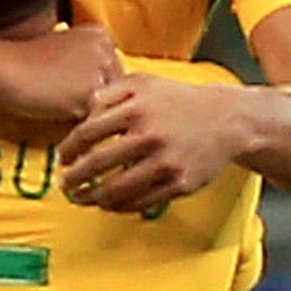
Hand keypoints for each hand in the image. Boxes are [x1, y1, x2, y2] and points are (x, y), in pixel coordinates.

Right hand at [0, 24, 120, 123]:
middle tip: (69, 102)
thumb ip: (90, 62)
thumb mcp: (65, 47)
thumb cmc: (27, 62)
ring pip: (107, 106)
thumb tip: (109, 88)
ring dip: (90, 112)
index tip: (75, 88)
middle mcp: (106, 50)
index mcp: (101, 35)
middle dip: (99, 100)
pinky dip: (78, 122)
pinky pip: (93, 119)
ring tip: (63, 107)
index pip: (115, 71)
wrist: (3, 69)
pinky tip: (59, 113)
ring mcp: (99, 73)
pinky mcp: (89, 97)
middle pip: (116, 89)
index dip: (97, 86)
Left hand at [57, 74, 247, 213]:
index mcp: (136, 109)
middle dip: (74, 179)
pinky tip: (111, 204)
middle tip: (65, 185)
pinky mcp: (179, 184)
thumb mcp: (144, 83)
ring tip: (83, 199)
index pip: (88, 133)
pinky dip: (121, 207)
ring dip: (93, 198)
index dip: (69, 149)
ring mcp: (165, 163)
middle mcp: (149, 136)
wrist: (227, 120)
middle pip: (97, 165)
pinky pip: (141, 202)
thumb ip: (110, 92)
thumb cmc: (179, 101)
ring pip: (117, 191)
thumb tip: (81, 111)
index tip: (63, 159)